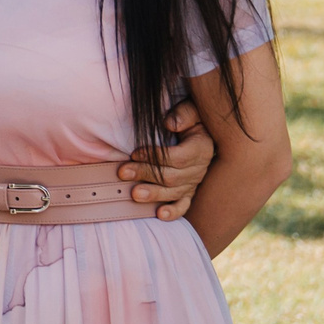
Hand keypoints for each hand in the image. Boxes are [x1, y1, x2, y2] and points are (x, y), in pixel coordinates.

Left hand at [120, 101, 215, 221]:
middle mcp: (199, 168)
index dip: (154, 156)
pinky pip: (183, 205)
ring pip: (174, 192)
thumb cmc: (190, 118)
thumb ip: (184, 113)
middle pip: (171, 176)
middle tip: (122, 172)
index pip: (177, 157)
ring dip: (153, 194)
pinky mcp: (188, 192)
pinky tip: (159, 215)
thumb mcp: (192, 109)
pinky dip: (172, 212)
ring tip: (133, 194)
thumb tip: (170, 124)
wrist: (200, 132)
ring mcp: (194, 182)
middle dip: (144, 174)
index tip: (134, 153)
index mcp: (201, 147)